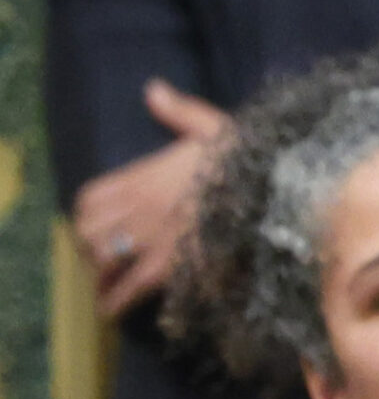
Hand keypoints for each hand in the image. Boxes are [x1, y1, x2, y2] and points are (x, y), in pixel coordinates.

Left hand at [72, 79, 230, 317]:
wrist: (272, 186)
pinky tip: (112, 310)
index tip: (99, 224)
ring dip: (101, 273)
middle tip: (104, 257)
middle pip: (86, 232)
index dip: (87, 215)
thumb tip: (152, 88)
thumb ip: (178, 111)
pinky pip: (126, 289)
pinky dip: (114, 302)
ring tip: (109, 283)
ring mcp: (150, 238)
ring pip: (100, 259)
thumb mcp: (211, 125)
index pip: (89, 198)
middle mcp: (138, 207)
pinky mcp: (167, 266)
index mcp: (145, 174)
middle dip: (90, 247)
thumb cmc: (247, 157)